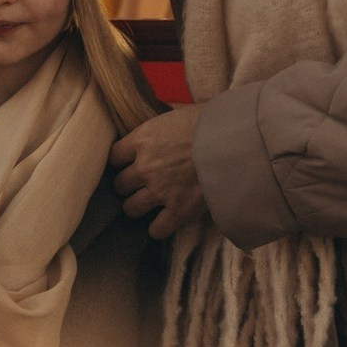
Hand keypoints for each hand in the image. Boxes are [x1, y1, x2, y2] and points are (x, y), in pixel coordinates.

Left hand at [110, 103, 207, 238]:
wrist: (232, 141)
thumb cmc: (206, 121)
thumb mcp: (174, 116)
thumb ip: (158, 130)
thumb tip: (157, 133)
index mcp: (142, 139)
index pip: (113, 156)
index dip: (120, 161)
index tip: (127, 163)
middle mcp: (144, 167)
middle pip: (120, 184)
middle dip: (128, 185)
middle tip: (138, 184)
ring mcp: (159, 191)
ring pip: (131, 208)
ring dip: (137, 206)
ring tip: (147, 204)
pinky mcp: (178, 211)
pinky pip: (156, 230)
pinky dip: (158, 228)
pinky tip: (163, 221)